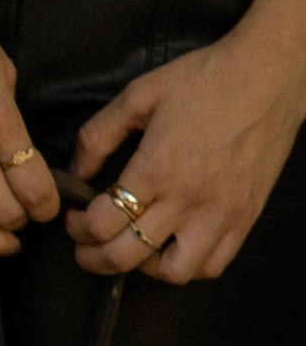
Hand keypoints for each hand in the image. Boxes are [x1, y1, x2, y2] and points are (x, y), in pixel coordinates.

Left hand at [64, 31, 305, 283]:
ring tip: (133, 245)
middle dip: (93, 257)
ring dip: (143, 267)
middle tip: (86, 246)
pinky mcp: (245, 216)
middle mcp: (189, 198)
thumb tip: (76, 171)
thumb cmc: (207, 78)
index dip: (77, 227)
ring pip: (172, 272)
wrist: (270, 74)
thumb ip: (98, 135)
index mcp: (158, 166)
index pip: (102, 222)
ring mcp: (221, 212)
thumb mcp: (140, 95)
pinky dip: (188, 266)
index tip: (74, 218)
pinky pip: (212, 265)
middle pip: (126, 255)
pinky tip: (173, 245)